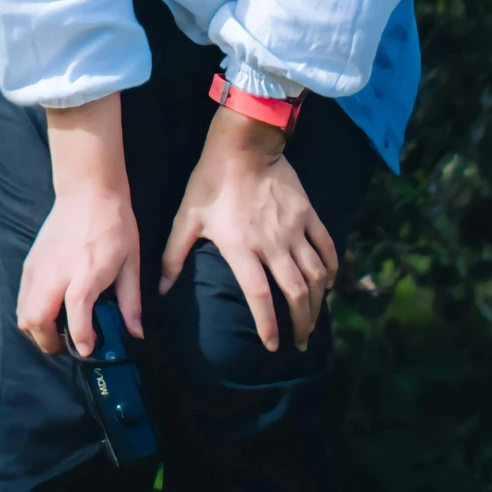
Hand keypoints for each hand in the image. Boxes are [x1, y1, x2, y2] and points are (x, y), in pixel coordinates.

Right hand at [16, 93, 142, 358]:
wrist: (88, 190)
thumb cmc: (114, 224)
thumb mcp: (131, 261)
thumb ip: (132, 301)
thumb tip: (136, 333)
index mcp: (86, 270)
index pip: (76, 312)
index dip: (81, 338)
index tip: (87, 350)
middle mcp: (57, 271)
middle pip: (37, 320)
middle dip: (50, 343)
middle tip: (70, 346)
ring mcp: (38, 268)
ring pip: (23, 314)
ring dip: (38, 331)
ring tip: (59, 331)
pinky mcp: (29, 264)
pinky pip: (22, 300)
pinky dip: (32, 314)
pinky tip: (52, 311)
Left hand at [159, 105, 338, 353]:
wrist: (243, 145)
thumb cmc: (210, 183)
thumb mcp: (186, 219)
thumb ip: (173, 257)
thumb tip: (160, 291)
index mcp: (241, 248)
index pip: (260, 296)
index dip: (268, 325)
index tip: (272, 346)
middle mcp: (272, 244)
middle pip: (296, 293)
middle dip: (301, 323)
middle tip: (300, 342)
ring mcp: (294, 229)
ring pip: (315, 275)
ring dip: (317, 304)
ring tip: (313, 322)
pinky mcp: (307, 215)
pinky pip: (326, 248)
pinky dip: (331, 270)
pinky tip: (327, 284)